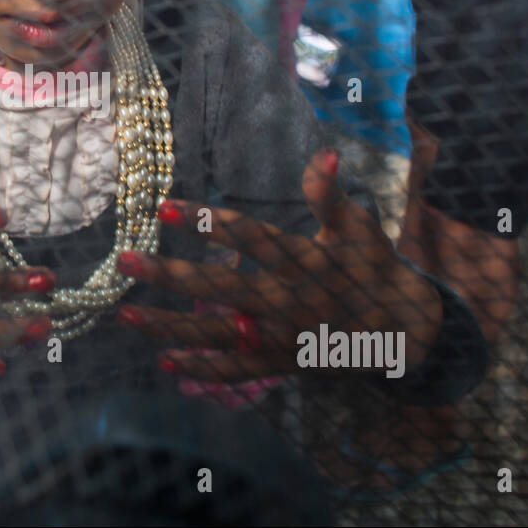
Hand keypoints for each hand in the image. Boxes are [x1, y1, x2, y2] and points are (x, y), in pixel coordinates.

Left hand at [115, 148, 442, 382]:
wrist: (404, 333)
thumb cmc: (374, 267)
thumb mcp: (359, 227)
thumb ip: (331, 195)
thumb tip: (325, 155)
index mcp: (305, 262)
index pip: (249, 238)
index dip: (207, 222)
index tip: (164, 207)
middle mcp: (288, 301)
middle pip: (219, 288)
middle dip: (169, 276)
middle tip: (123, 261)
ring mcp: (280, 338)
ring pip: (216, 334)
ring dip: (168, 326)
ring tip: (124, 315)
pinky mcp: (280, 363)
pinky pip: (235, 372)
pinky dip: (201, 370)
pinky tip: (164, 362)